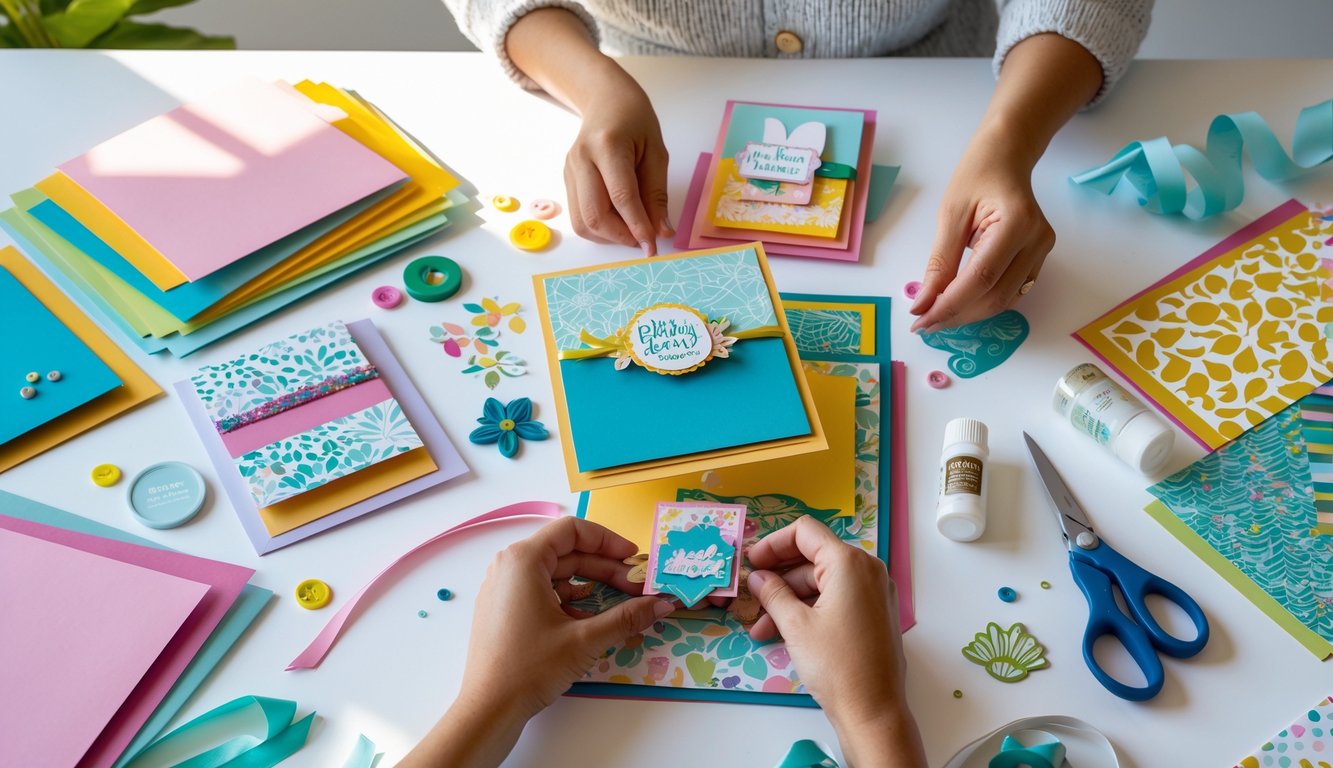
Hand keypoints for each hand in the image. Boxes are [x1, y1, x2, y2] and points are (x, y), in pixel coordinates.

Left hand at [401, 518, 671, 767]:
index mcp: (523, 560)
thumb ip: (627, 617)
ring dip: (589, 582)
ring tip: (619, 600)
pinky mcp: (503, 608)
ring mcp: (502, 587)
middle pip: (565, 552)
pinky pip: (541, 589)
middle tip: (636, 586)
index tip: (634, 558)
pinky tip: (590, 615)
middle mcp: (508, 566)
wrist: (488, 709)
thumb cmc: (531, 667)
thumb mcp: (584, 639)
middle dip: (604, 567)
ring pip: (554, 572)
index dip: (607, 541)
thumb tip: (663, 603)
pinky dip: (568, 597)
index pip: (572, 530)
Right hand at [504, 8, 672, 255]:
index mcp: (607, 146)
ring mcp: (569, 171)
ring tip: (632, 229)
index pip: (621, 197)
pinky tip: (618, 220)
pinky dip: (600, 227)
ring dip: (609, 236)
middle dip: (621, 236)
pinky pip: (580, 216)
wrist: (605, 100)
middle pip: (594, 215)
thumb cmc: (635, 121)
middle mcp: (581, 159)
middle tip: (644, 239)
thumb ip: (657, 194)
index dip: (638, 226)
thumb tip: (661, 231)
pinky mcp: (566, 180)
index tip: (653, 246)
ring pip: (582, 222)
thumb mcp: (656, 152)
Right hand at [747, 516, 924, 765]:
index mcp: (850, 563)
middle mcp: (867, 571)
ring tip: (760, 627)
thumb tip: (758, 577)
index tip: (752, 562)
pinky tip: (782, 631)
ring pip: (821, 583)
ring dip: (789, 599)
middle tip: (751, 592)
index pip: (805, 532)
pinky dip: (809, 609)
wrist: (873, 711)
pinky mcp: (874, 614)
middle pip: (813, 558)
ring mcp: (874, 593)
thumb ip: (773, 593)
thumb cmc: (836, 665)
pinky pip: (835, 599)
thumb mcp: (795, 625)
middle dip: (778, 576)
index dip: (773, 544)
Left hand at [908, 127, 1054, 332]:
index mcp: (1017, 223)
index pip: (981, 279)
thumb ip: (940, 262)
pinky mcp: (1039, 258)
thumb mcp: (950, 215)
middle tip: (924, 324)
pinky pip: (1012, 291)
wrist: (1006, 157)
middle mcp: (1037, 240)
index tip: (920, 320)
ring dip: (970, 314)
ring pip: (1006, 300)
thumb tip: (924, 303)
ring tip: (937, 317)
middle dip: (957, 315)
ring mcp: (1043, 251)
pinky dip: (983, 303)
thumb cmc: (977, 176)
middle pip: (996, 296)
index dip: (949, 305)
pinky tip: (959, 305)